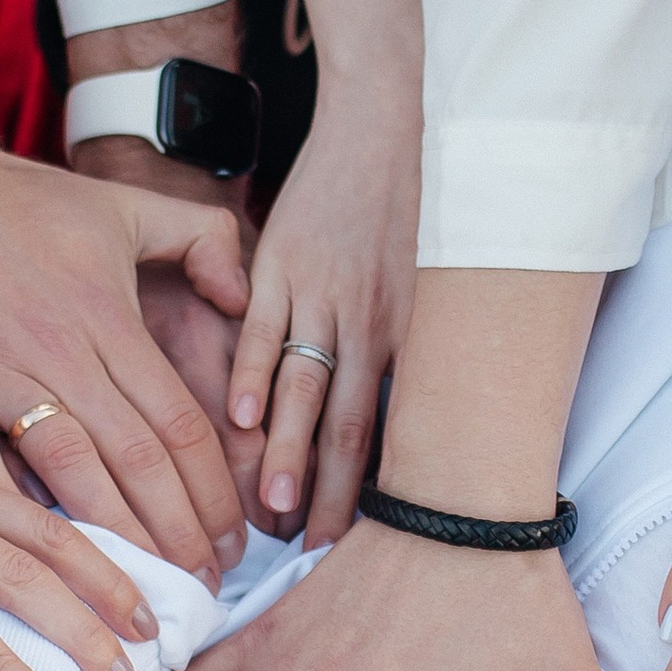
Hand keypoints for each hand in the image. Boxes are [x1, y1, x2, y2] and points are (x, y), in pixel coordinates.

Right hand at [0, 125, 252, 588]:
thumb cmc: (8, 195)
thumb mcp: (118, 204)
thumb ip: (197, 238)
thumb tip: (246, 293)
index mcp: (105, 317)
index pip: (178, 423)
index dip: (212, 492)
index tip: (233, 542)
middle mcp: (54, 349)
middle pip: (133, 462)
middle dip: (175, 536)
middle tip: (200, 592)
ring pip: (64, 475)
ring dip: (109, 545)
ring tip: (136, 602)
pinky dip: (3, 518)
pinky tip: (33, 571)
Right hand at [225, 0, 422, 543]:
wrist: (391, 121)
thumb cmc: (418, 210)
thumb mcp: (427, 286)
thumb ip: (407, 350)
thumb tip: (402, 419)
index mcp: (405, 336)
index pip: (385, 431)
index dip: (367, 490)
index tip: (349, 541)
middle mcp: (368, 323)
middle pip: (346, 425)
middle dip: (327, 491)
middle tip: (307, 549)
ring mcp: (321, 294)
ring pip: (305, 386)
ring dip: (287, 450)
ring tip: (272, 506)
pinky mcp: (281, 262)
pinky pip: (263, 328)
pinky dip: (253, 373)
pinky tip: (244, 419)